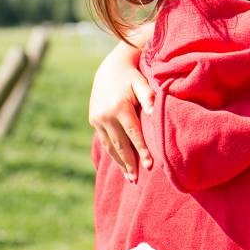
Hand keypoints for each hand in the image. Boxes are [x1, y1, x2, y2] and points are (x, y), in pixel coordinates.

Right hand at [88, 42, 153, 181]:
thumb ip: (149, 97)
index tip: (150, 166)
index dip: (142, 151)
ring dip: (120, 163)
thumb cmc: (132, 77)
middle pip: (120, 145)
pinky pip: (104, 141)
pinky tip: (120, 164)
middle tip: (137, 180)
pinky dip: (112, 153)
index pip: (133, 134)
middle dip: (130, 164)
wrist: (110, 68)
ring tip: (130, 178)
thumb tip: (155, 113)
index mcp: (120, 108)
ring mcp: (97, 119)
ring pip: (110, 146)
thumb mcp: (142, 83)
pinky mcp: (93, 120)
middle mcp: (106, 116)